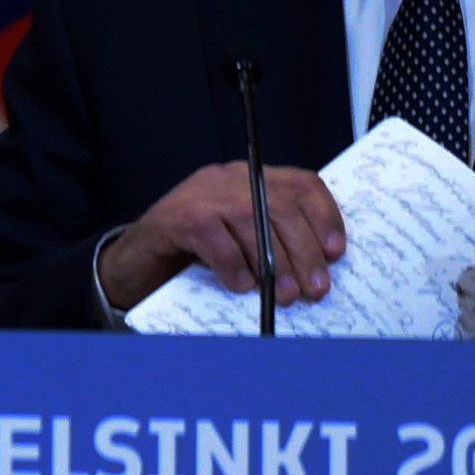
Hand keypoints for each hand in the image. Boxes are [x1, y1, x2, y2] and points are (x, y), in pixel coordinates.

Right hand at [98, 161, 345, 309]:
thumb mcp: (246, 242)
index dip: (325, 216)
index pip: (301, 185)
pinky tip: (242, 287)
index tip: (336, 252)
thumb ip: (278, 242)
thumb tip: (320, 270)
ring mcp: (203, 194)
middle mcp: (231, 179)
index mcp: (254, 180)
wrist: (138, 260)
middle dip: (304, 251)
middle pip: (281, 206)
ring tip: (286, 295)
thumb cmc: (199, 253)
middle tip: (316, 287)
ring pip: (252, 222)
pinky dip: (234, 268)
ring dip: (275, 264)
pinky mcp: (179, 217)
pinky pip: (216, 241)